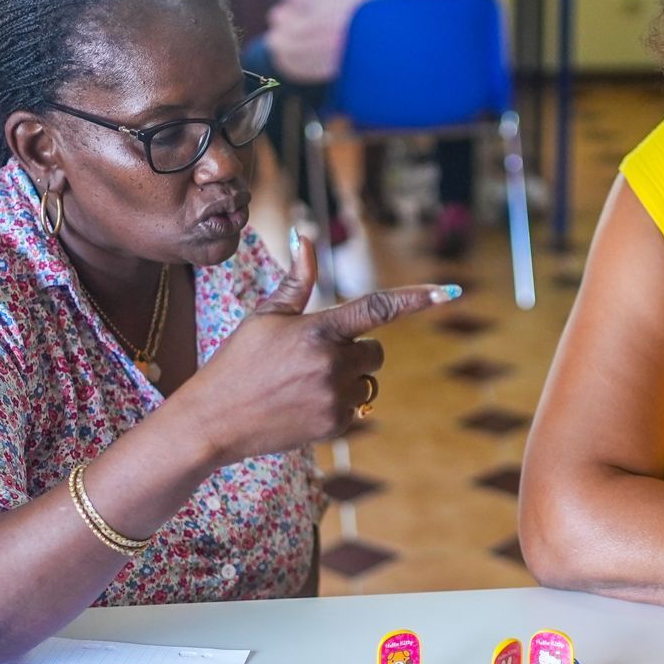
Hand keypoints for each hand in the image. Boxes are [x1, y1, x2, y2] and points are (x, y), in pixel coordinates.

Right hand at [183, 230, 458, 459]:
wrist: (215, 420)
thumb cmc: (238, 361)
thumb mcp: (265, 316)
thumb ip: (297, 281)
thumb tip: (307, 238)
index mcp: (317, 330)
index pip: (377, 308)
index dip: (416, 298)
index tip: (449, 291)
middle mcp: (331, 365)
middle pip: (376, 352)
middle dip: (356, 350)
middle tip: (315, 356)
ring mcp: (334, 398)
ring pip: (367, 381)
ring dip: (347, 378)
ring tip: (303, 383)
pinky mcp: (335, 425)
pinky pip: (356, 406)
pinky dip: (337, 403)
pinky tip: (301, 404)